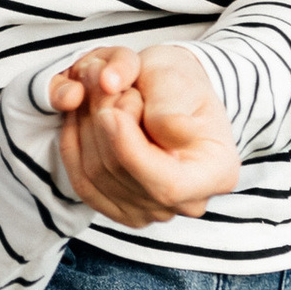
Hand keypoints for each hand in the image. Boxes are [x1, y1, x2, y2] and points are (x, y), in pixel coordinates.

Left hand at [44, 43, 241, 228]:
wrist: (169, 91)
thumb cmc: (179, 82)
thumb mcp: (180, 80)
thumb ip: (171, 107)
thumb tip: (167, 132)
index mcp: (217, 172)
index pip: (167, 183)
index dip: (130, 151)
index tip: (110, 112)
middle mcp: (189, 202)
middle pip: (125, 176)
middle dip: (103, 123)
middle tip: (100, 78)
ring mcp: (154, 211)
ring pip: (98, 177)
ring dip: (84, 126)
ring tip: (93, 88)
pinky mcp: (122, 209)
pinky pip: (83, 183)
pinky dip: (73, 144)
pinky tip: (77, 113)